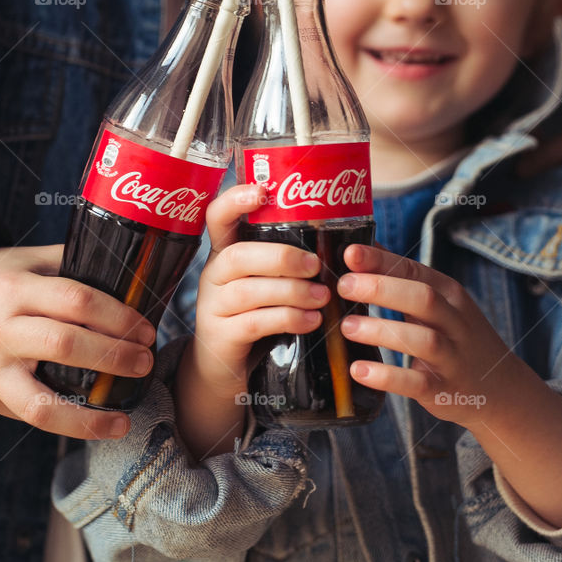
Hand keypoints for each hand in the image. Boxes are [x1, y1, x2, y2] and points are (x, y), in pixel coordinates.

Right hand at [0, 245, 154, 439]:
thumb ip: (72, 266)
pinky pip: (30, 417)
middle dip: (113, 357)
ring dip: (88, 418)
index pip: (75, 300)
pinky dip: (66, 425)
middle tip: (145, 362)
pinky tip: (95, 426)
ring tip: (123, 422)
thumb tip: (131, 279)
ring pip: (40, 403)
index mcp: (13, 288)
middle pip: (63, 346)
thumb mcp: (28, 261)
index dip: (117, 316)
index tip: (146, 329)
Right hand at [175, 183, 327, 459]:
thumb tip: (348, 245)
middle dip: (281, 257)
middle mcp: (214, 275)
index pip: (217, 216)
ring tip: (322, 297)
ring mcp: (212, 307)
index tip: (261, 191)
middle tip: (316, 265)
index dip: (234, 200)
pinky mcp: (220, 338)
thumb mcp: (267, 284)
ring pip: (247, 292)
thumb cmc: (256, 316)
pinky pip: (253, 324)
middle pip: (237, 256)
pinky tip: (311, 321)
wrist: (224, 370)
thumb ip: (290, 265)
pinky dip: (287, 320)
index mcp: (225, 253)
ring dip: (291, 292)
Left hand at [339, 243, 561, 527]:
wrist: (500, 389)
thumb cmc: (455, 338)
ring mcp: (453, 358)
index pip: (415, 271)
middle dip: (381, 289)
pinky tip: (358, 370)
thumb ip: (401, 280)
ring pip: (422, 340)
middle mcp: (455, 322)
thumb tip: (357, 251)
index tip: (349, 253)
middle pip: (422, 298)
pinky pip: (417, 383)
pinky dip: (387, 377)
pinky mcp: (445, 390)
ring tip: (346, 327)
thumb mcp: (438, 303)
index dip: (382, 261)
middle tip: (343, 287)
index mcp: (449, 295)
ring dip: (381, 331)